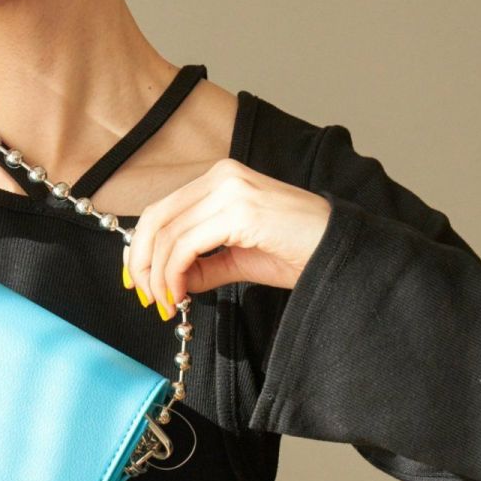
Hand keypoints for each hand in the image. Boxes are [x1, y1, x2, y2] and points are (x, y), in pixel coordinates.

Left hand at [124, 158, 331, 308]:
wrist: (341, 253)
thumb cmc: (299, 253)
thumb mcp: (239, 260)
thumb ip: (202, 265)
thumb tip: (169, 281)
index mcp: (220, 179)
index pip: (162, 209)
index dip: (141, 248)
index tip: (139, 284)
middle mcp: (221, 176)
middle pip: (156, 218)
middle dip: (141, 264)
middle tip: (147, 299)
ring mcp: (230, 190)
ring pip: (167, 234)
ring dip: (158, 276)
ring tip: (168, 304)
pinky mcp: (239, 211)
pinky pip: (186, 245)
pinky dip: (174, 274)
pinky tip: (181, 295)